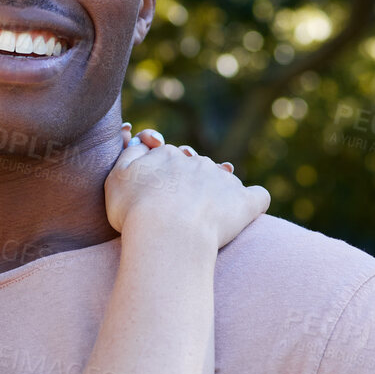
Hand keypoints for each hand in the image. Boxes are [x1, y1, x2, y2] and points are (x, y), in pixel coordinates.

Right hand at [104, 125, 269, 247]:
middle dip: (193, 180)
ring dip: (220, 192)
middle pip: (198, 166)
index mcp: (168, 155)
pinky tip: (246, 210)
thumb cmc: (135, 210)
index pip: (170, 156)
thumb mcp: (116, 178)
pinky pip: (258, 196)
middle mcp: (198, 162)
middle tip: (181, 206)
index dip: (165, 173)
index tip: (158, 192)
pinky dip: (253, 202)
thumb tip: (142, 141)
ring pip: (224, 179)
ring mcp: (224, 180)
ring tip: (208, 216)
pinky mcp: (245, 202)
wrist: (168, 232)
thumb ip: (129, 155)